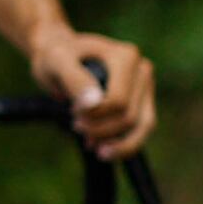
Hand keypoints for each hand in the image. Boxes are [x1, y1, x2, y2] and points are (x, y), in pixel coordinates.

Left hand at [37, 28, 158, 155]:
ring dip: (117, 144)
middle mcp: (142, 69)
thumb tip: (94, 103)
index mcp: (126, 56)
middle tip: (76, 126)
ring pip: (143, 127)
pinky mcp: (145, 100)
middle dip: (100, 129)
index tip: (73, 112)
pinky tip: (103, 148)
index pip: (118, 102)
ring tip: (91, 146)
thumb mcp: (56, 62)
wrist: (61, 54)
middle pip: (129, 116)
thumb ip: (74, 79)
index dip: (93, 115)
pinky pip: (143, 128)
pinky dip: (124, 144)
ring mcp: (146, 85)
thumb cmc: (56, 56)